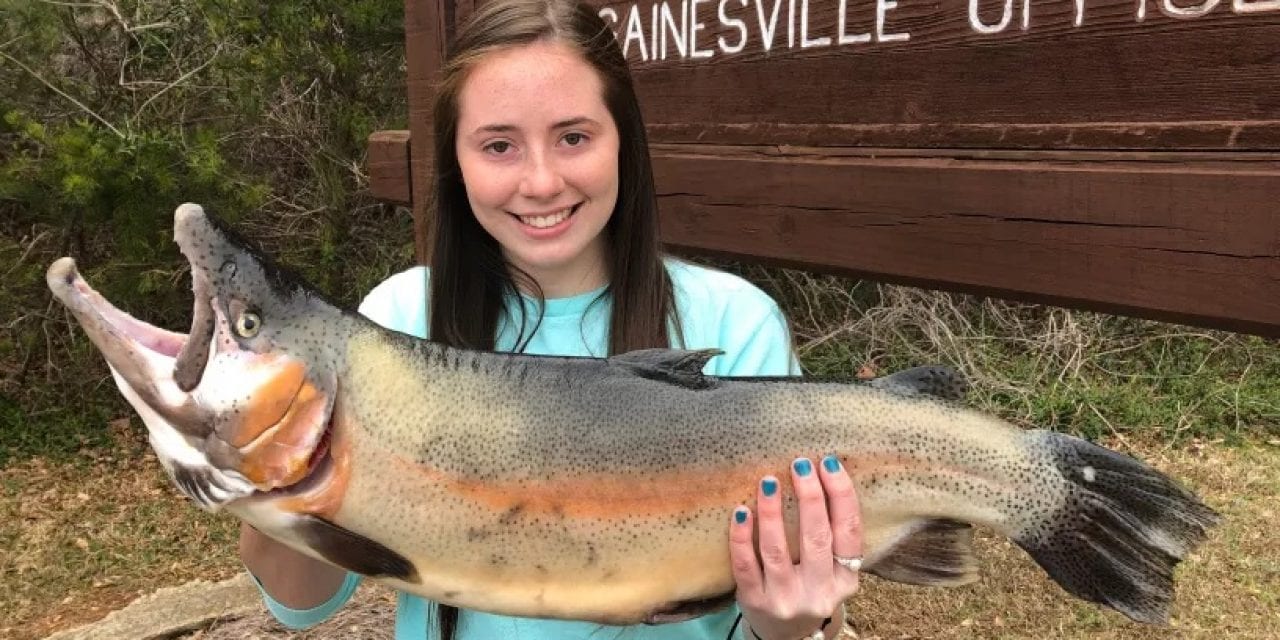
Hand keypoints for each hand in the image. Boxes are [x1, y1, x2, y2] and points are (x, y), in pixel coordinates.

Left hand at [729, 455, 861, 639]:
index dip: (841, 495)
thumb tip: (821, 472)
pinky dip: (741, 537)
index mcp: (845, 579)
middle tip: (800, 464)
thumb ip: (831, 534)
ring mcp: (785, 599)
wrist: (786, 636)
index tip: (829, 463)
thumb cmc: (810, 587)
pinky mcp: (754, 601)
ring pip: (777, 551)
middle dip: (809, 497)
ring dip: (772, 512)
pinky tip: (741, 511)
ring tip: (769, 482)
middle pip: (816, 538)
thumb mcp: (831, 569)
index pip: (849, 531)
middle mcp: (818, 591)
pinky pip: (745, 565)